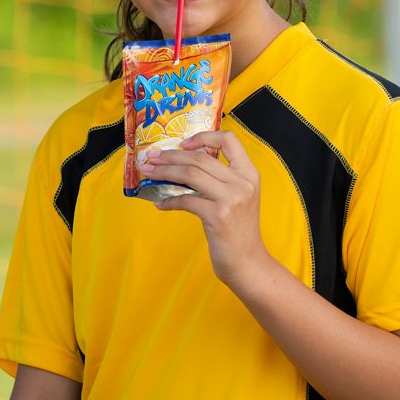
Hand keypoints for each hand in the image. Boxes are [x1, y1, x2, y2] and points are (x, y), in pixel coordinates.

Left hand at [141, 131, 271, 286]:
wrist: (248, 263)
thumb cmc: (239, 231)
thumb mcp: (238, 198)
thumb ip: (220, 180)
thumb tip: (183, 166)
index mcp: (249, 174)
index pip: (229, 140)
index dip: (204, 137)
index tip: (183, 144)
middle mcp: (242, 182)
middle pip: (200, 157)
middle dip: (171, 156)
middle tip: (152, 158)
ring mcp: (231, 199)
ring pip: (190, 174)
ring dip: (165, 172)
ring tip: (150, 173)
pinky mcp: (218, 216)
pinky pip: (185, 200)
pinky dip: (168, 201)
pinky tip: (159, 203)